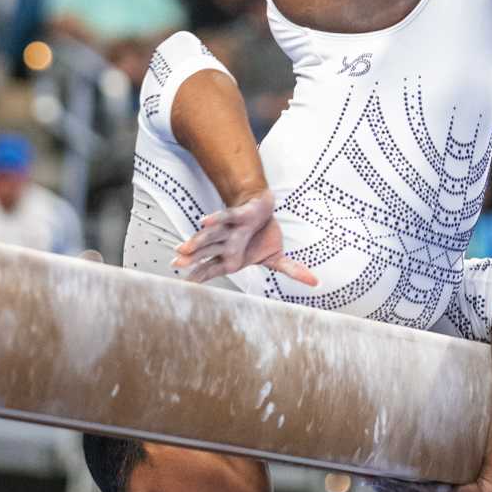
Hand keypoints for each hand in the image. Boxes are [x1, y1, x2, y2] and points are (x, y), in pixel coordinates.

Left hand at [172, 189, 318, 287]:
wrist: (264, 207)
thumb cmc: (264, 234)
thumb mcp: (276, 257)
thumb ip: (291, 270)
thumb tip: (316, 282)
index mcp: (232, 259)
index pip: (212, 269)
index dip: (200, 276)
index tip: (186, 285)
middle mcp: (226, 244)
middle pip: (205, 253)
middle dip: (190, 260)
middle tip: (175, 266)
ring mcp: (230, 229)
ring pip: (211, 237)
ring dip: (196, 242)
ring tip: (181, 249)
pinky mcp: (239, 214)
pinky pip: (225, 217)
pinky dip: (215, 219)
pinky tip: (202, 221)